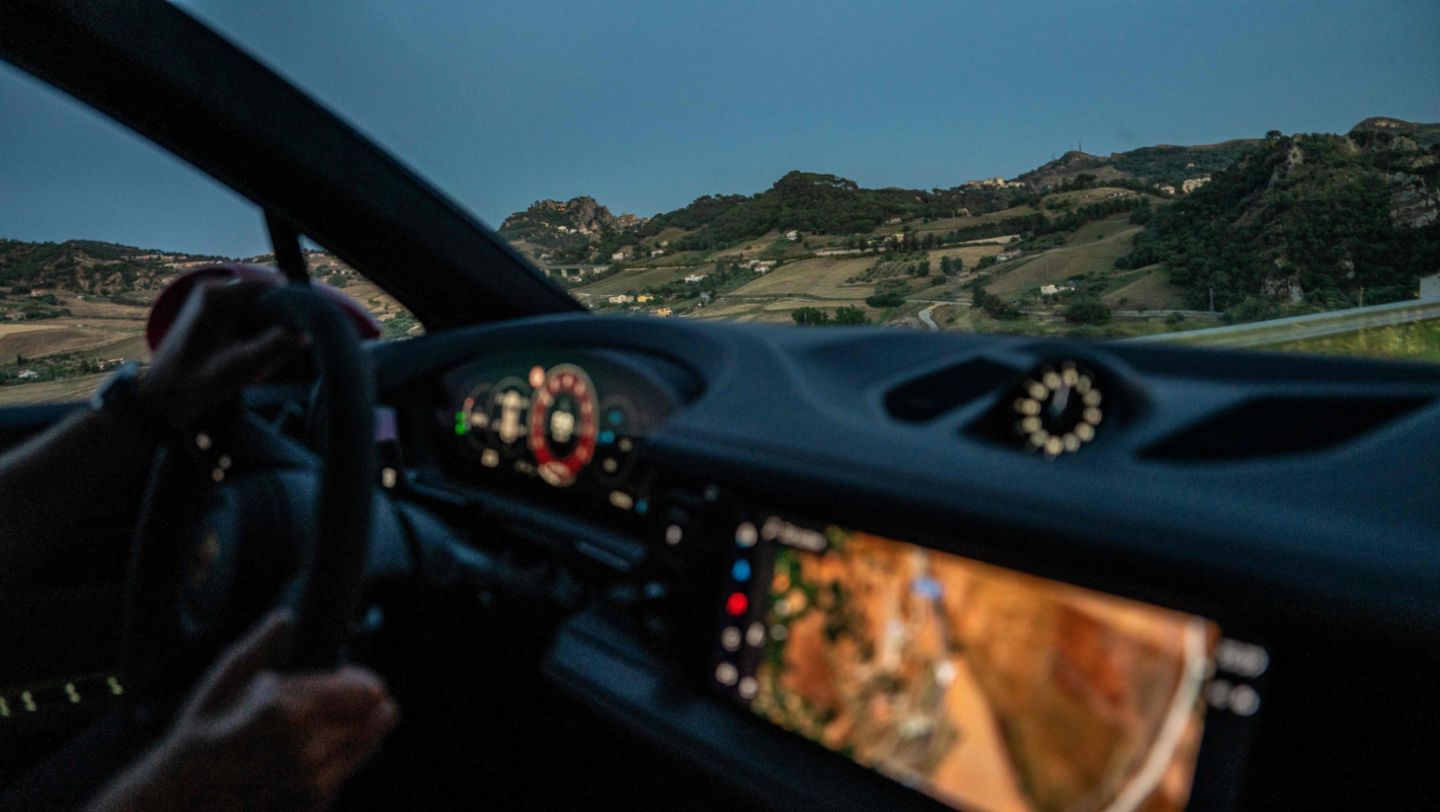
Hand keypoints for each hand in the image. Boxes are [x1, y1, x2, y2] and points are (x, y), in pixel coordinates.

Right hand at [92, 611, 398, 810]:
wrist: (180, 801)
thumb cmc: (198, 737)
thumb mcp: (221, 683)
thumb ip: (259, 646)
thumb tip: (285, 618)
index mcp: (288, 711)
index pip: (369, 690)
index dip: (359, 680)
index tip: (342, 678)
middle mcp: (309, 749)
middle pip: (379, 718)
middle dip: (365, 706)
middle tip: (340, 703)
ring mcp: (313, 784)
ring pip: (369, 745)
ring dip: (356, 732)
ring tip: (316, 729)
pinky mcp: (314, 806)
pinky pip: (347, 772)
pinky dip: (337, 761)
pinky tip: (302, 758)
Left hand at [140, 277, 306, 433]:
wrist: (159, 399)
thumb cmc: (191, 385)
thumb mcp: (235, 369)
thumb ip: (271, 349)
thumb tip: (305, 335)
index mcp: (216, 295)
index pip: (273, 286)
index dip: (295, 308)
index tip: (304, 336)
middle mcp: (217, 290)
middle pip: (270, 298)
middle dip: (282, 326)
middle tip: (278, 357)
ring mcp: (218, 302)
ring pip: (265, 311)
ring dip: (273, 336)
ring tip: (258, 364)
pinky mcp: (220, 316)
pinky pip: (255, 321)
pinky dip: (262, 340)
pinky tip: (251, 362)